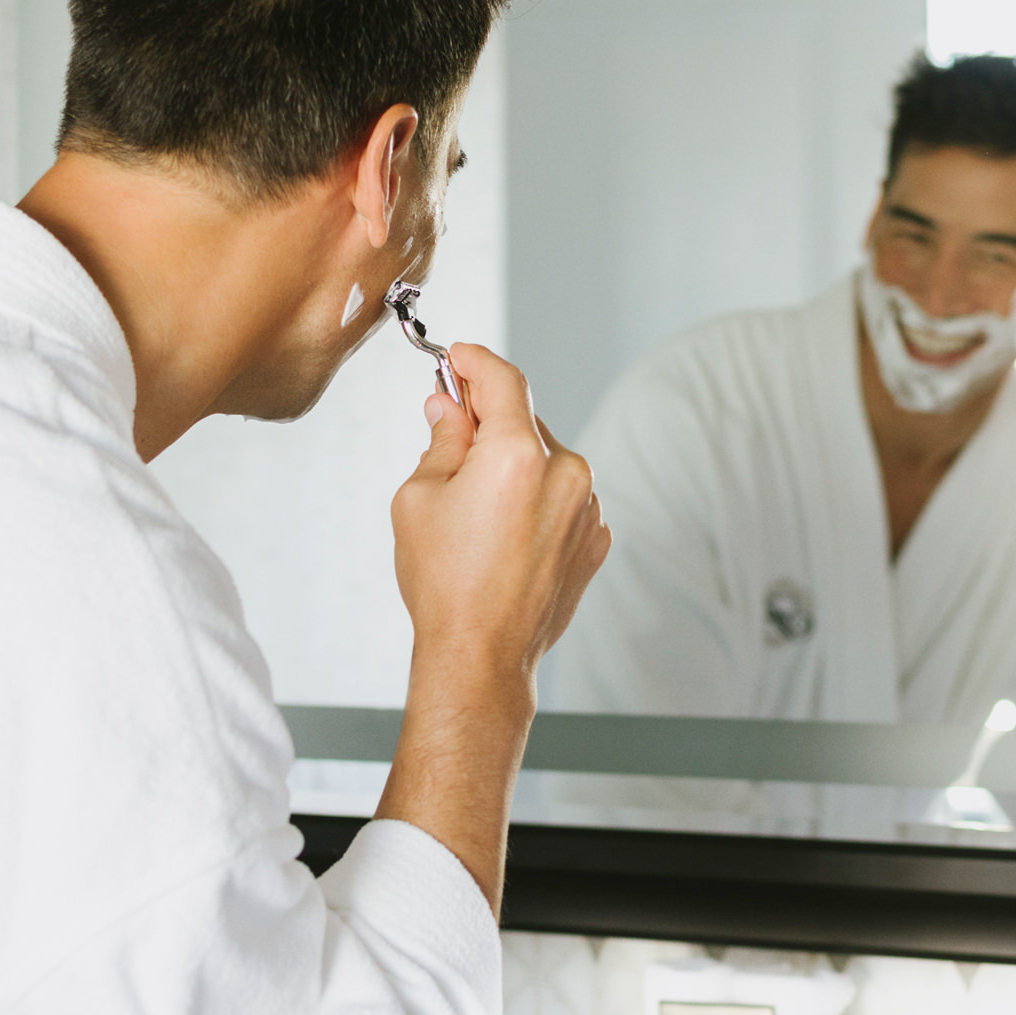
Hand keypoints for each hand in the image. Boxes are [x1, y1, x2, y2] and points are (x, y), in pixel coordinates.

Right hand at [393, 343, 608, 679]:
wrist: (481, 656)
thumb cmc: (444, 584)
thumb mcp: (420, 498)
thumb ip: (442, 439)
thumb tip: (449, 407)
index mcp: (519, 455)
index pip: (503, 379)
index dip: (475, 361)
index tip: (458, 358)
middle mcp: (566, 474)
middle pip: (526, 420)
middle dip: (488, 420)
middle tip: (450, 434)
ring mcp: (589, 508)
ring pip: (547, 460)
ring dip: (514, 464)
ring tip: (475, 509)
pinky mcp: (595, 538)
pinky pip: (563, 499)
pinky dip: (536, 500)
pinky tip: (503, 534)